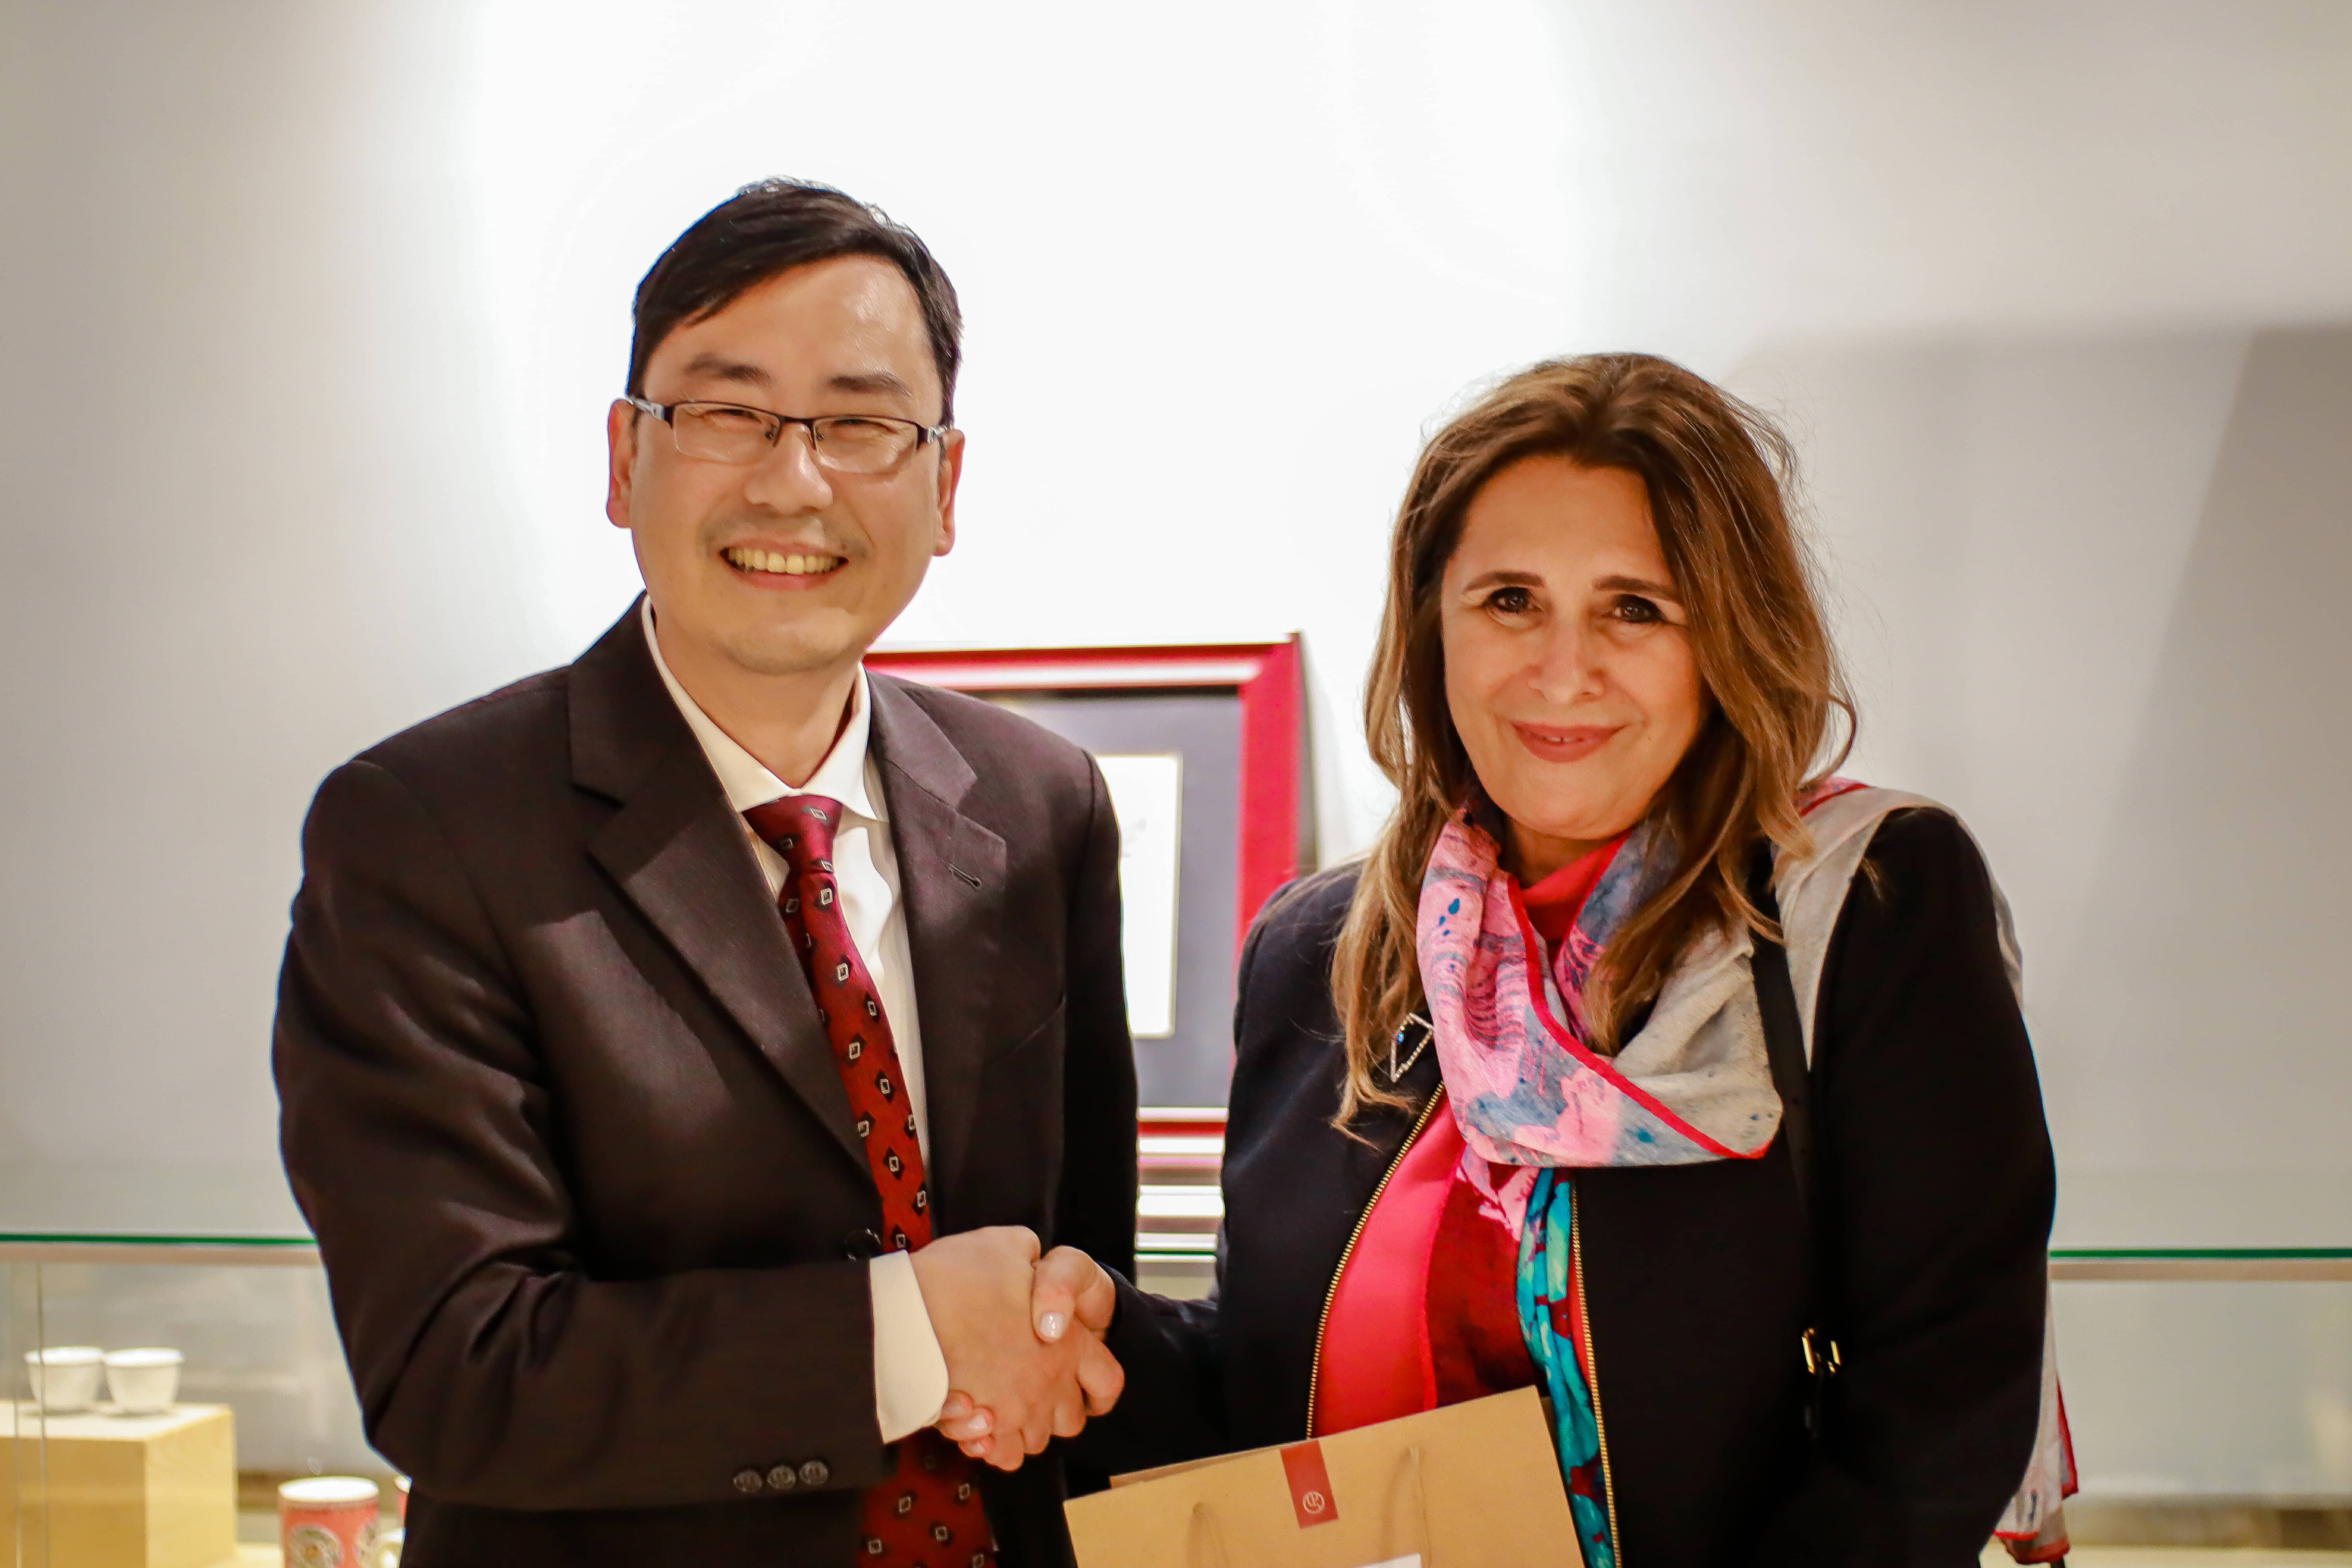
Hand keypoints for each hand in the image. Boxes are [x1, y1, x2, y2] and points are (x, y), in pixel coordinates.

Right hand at [935, 1245, 1120, 1468]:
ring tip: (997, 1402)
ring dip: (1022, 1425)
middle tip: (1029, 1386)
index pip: (1108, 1380)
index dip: (1099, 1384)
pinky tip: (976, 1421)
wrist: (907, 1317)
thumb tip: (1030, 1259)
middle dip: (1054, 1408)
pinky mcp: (984, 1432)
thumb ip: (1029, 1254)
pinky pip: (1001, 1454)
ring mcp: (1018, 1412)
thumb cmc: (959, 1281)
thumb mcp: (1006, 1245)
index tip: (1083, 1382)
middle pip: (1070, 1419)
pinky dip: (993, 1445)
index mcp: (1069, 1343)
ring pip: (1034, 1439)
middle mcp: (1049, 1385)